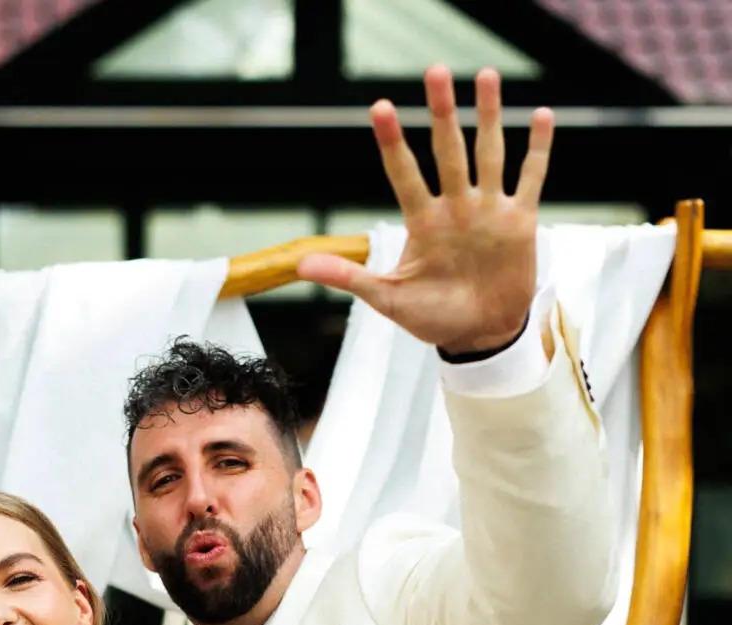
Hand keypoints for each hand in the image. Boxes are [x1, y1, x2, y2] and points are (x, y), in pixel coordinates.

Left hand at [296, 67, 551, 354]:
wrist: (478, 335)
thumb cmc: (433, 317)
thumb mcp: (387, 300)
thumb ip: (349, 278)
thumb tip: (301, 265)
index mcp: (423, 222)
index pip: (404, 174)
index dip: (393, 143)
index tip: (380, 107)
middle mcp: (455, 207)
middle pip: (447, 150)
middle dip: (442, 113)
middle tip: (434, 71)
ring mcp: (487, 211)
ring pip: (488, 152)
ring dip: (489, 115)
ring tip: (486, 75)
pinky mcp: (518, 221)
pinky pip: (530, 178)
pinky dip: (538, 148)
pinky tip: (541, 116)